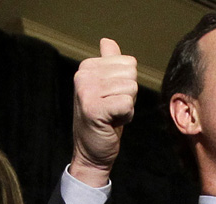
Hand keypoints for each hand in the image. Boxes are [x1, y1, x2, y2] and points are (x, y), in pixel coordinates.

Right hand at [70, 38, 137, 186]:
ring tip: (111, 115)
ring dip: (127, 107)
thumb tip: (107, 41)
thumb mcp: (105, 87)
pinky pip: (127, 104)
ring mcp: (86, 91)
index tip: (111, 98)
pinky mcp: (93, 108)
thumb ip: (108, 63)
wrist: (92, 151)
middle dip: (128, 95)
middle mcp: (83, 75)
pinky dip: (125, 116)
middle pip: (132, 75)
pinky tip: (112, 122)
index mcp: (87, 67)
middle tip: (112, 108)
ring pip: (131, 89)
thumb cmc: (103, 119)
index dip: (127, 84)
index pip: (129, 63)